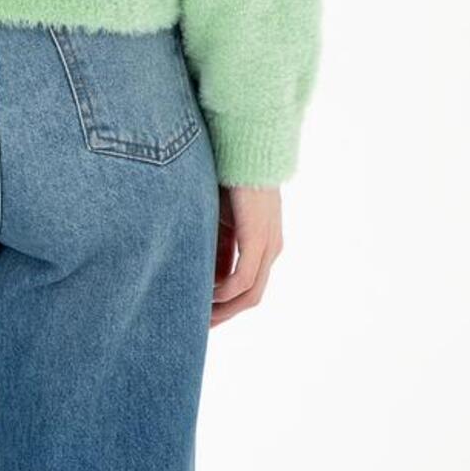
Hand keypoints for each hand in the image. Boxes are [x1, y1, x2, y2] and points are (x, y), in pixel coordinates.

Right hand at [210, 184, 282, 326]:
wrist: (242, 145)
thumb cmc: (227, 176)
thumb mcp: (219, 217)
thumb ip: (215, 243)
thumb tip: (203, 272)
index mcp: (262, 243)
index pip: (246, 285)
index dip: (224, 304)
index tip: (200, 313)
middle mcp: (270, 248)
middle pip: (250, 297)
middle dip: (224, 314)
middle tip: (199, 325)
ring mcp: (267, 245)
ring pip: (249, 294)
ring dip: (224, 309)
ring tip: (200, 315)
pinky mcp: (257, 239)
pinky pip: (243, 279)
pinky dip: (224, 292)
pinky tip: (207, 294)